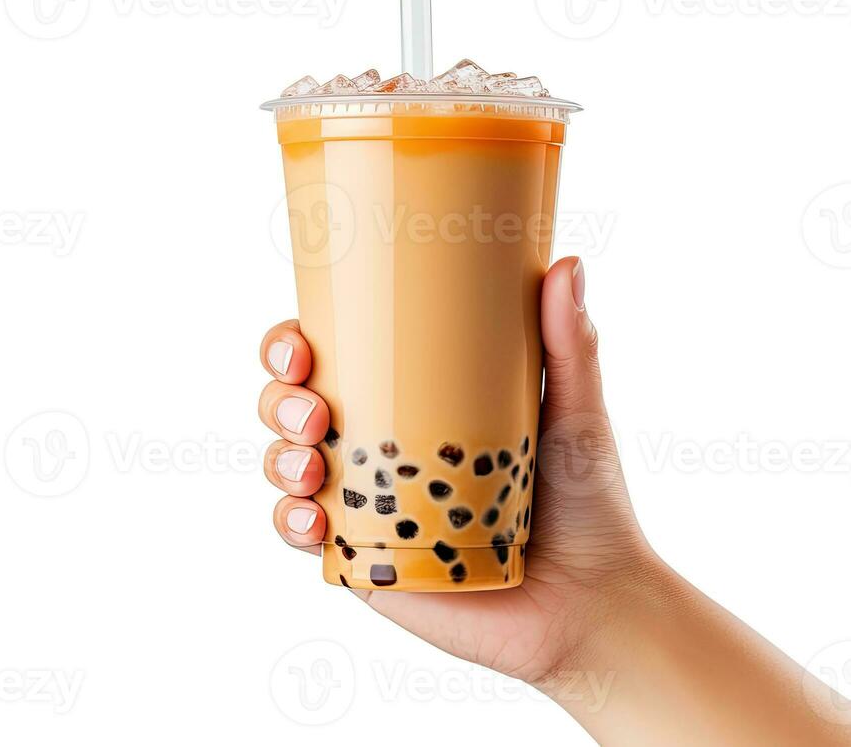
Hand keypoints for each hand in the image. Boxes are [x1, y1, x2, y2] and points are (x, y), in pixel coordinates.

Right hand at [258, 256, 657, 684]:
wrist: (594, 606)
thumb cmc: (588, 504)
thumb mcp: (575, 412)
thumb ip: (571, 344)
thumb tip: (567, 263)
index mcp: (405, 399)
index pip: (328, 356)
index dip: (290, 343)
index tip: (301, 345)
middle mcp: (372, 446)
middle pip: (288, 405)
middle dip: (276, 398)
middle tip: (312, 409)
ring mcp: (363, 504)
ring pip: (284, 465)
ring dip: (279, 457)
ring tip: (313, 467)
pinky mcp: (362, 559)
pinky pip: (301, 536)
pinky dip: (291, 521)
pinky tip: (315, 518)